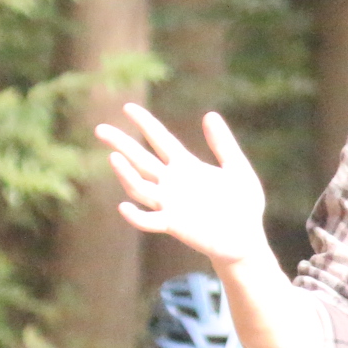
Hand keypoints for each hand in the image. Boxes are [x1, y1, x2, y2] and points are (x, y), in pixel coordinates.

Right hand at [97, 104, 271, 268]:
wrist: (247, 241)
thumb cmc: (244, 206)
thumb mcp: (238, 170)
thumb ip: (224, 144)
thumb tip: (209, 114)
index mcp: (186, 166)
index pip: (160, 140)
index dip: (145, 123)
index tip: (128, 107)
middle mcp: (172, 183)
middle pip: (140, 159)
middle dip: (121, 144)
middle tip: (101, 129)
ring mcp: (169, 204)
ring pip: (139, 187)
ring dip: (126, 175)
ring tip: (114, 158)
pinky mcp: (173, 225)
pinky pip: (148, 220)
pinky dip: (135, 216)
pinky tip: (124, 207)